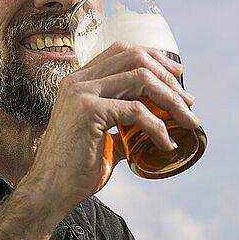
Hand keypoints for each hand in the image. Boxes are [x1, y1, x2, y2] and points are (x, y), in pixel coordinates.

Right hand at [25, 42, 198, 217]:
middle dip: (168, 77)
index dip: (153, 58)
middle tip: (187, 101)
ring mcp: (82, 93)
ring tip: (187, 121)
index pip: (121, 50)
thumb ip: (123, 120)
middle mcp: (78, 80)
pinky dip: (158, 127)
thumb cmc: (75, 166)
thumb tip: (156, 123)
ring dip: (171, 99)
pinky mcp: (89, 112)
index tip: (176, 75)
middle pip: (134, 58)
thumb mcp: (101, 133)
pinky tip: (166, 144)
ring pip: (141, 78)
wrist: (51, 188)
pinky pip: (137, 111)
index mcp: (79, 80)